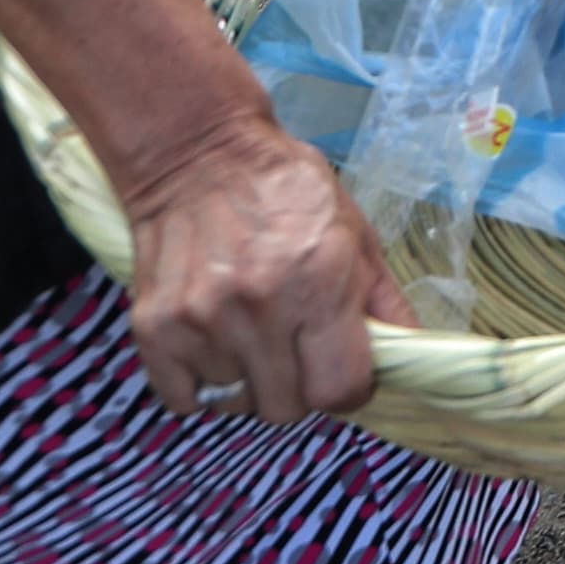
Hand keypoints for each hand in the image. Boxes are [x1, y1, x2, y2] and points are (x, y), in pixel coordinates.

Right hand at [117, 117, 404, 422]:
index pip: (339, 390)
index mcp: (319, 282)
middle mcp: (259, 306)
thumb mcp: (354, 232)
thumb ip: (384, 301)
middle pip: (286, 408)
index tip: (342, 371)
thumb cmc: (286, 190)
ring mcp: (201, 320)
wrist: (197, 155)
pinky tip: (215, 343)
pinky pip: (186, 399)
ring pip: (237, 402)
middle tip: (294, 347)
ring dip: (249, 380)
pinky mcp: (154, 328)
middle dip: (298, 387)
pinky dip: (202, 384)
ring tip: (251, 332)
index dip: (348, 390)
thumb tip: (410, 355)